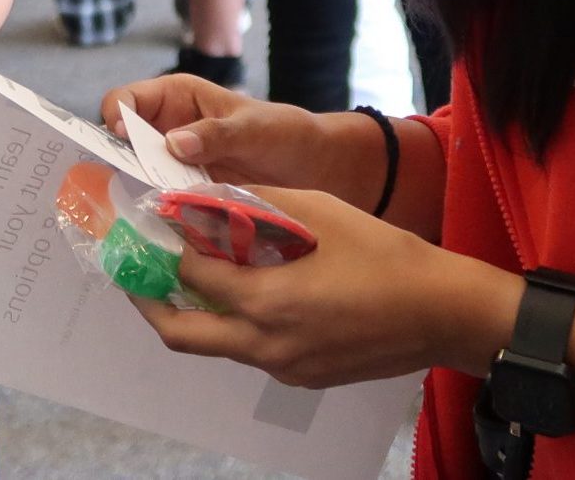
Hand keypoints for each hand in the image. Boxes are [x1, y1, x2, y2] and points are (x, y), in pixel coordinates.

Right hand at [104, 75, 384, 206]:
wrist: (316, 169)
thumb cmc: (288, 133)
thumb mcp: (256, 129)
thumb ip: (218, 134)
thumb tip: (174, 143)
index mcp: (177, 98)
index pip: (126, 100)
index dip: (116, 117)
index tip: (122, 140)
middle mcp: (168, 129)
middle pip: (123, 142)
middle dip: (115, 161)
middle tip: (113, 186)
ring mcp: (175, 165)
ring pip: (137, 175)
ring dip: (134, 192)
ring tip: (133, 215)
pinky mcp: (187, 195)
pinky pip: (160, 202)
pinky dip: (157, 214)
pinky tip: (159, 231)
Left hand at [131, 185, 521, 387]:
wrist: (441, 312)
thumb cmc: (382, 254)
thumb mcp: (316, 212)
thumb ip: (252, 206)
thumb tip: (201, 198)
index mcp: (265, 302)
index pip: (191, 272)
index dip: (164, 243)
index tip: (146, 221)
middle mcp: (265, 345)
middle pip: (182, 332)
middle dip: (148, 301)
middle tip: (133, 271)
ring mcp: (283, 368)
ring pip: (216, 343)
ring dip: (193, 310)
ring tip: (183, 272)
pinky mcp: (302, 376)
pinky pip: (250, 351)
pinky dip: (233, 321)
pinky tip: (244, 289)